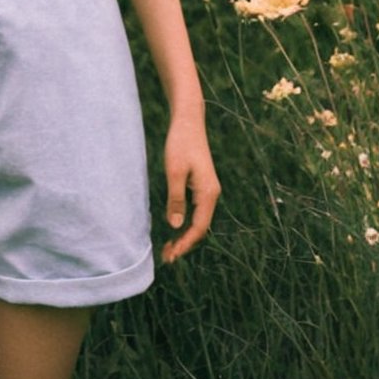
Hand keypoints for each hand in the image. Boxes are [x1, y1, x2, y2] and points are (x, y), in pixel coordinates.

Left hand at [160, 114, 220, 264]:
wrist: (188, 121)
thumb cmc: (181, 143)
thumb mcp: (174, 171)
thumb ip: (176, 199)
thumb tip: (175, 225)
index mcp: (208, 193)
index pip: (199, 227)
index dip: (185, 244)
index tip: (171, 255)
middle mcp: (212, 194)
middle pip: (201, 227)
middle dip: (185, 244)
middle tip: (166, 257)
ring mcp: (207, 190)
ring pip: (199, 220)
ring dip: (184, 235)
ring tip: (168, 248)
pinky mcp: (201, 185)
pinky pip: (196, 211)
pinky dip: (185, 223)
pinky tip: (174, 228)